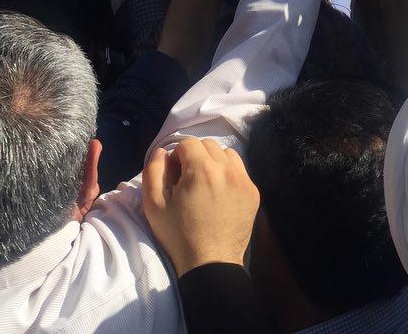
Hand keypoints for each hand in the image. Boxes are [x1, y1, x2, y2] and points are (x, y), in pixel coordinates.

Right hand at [141, 139, 259, 276]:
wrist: (210, 264)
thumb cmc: (179, 235)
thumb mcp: (154, 205)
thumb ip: (153, 171)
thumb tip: (162, 152)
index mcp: (202, 171)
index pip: (188, 143)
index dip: (177, 157)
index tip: (174, 176)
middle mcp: (227, 170)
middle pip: (208, 145)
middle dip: (195, 157)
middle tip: (187, 181)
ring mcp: (244, 181)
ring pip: (227, 154)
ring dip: (213, 162)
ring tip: (205, 185)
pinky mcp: (253, 193)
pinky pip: (240, 171)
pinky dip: (228, 175)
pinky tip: (218, 195)